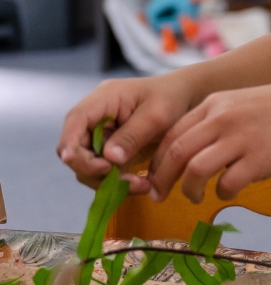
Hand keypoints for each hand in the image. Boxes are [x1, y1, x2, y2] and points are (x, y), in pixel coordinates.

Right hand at [58, 73, 195, 191]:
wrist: (185, 101)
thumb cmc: (171, 98)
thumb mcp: (156, 115)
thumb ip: (132, 135)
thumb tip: (109, 158)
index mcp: (104, 100)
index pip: (75, 120)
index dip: (70, 142)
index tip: (76, 161)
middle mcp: (96, 119)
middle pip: (76, 148)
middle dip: (94, 169)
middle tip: (122, 179)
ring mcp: (102, 137)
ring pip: (89, 166)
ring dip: (108, 181)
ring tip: (140, 185)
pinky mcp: (111, 153)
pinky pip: (105, 173)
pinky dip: (119, 183)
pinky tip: (142, 185)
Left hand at [147, 81, 270, 204]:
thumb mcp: (238, 103)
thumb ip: (213, 122)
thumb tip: (189, 153)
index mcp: (213, 104)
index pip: (171, 134)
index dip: (157, 160)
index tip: (154, 178)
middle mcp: (222, 118)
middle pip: (176, 153)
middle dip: (162, 179)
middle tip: (160, 196)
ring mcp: (240, 138)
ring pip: (194, 169)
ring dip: (189, 190)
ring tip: (195, 197)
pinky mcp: (259, 158)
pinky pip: (227, 183)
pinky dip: (222, 193)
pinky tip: (229, 192)